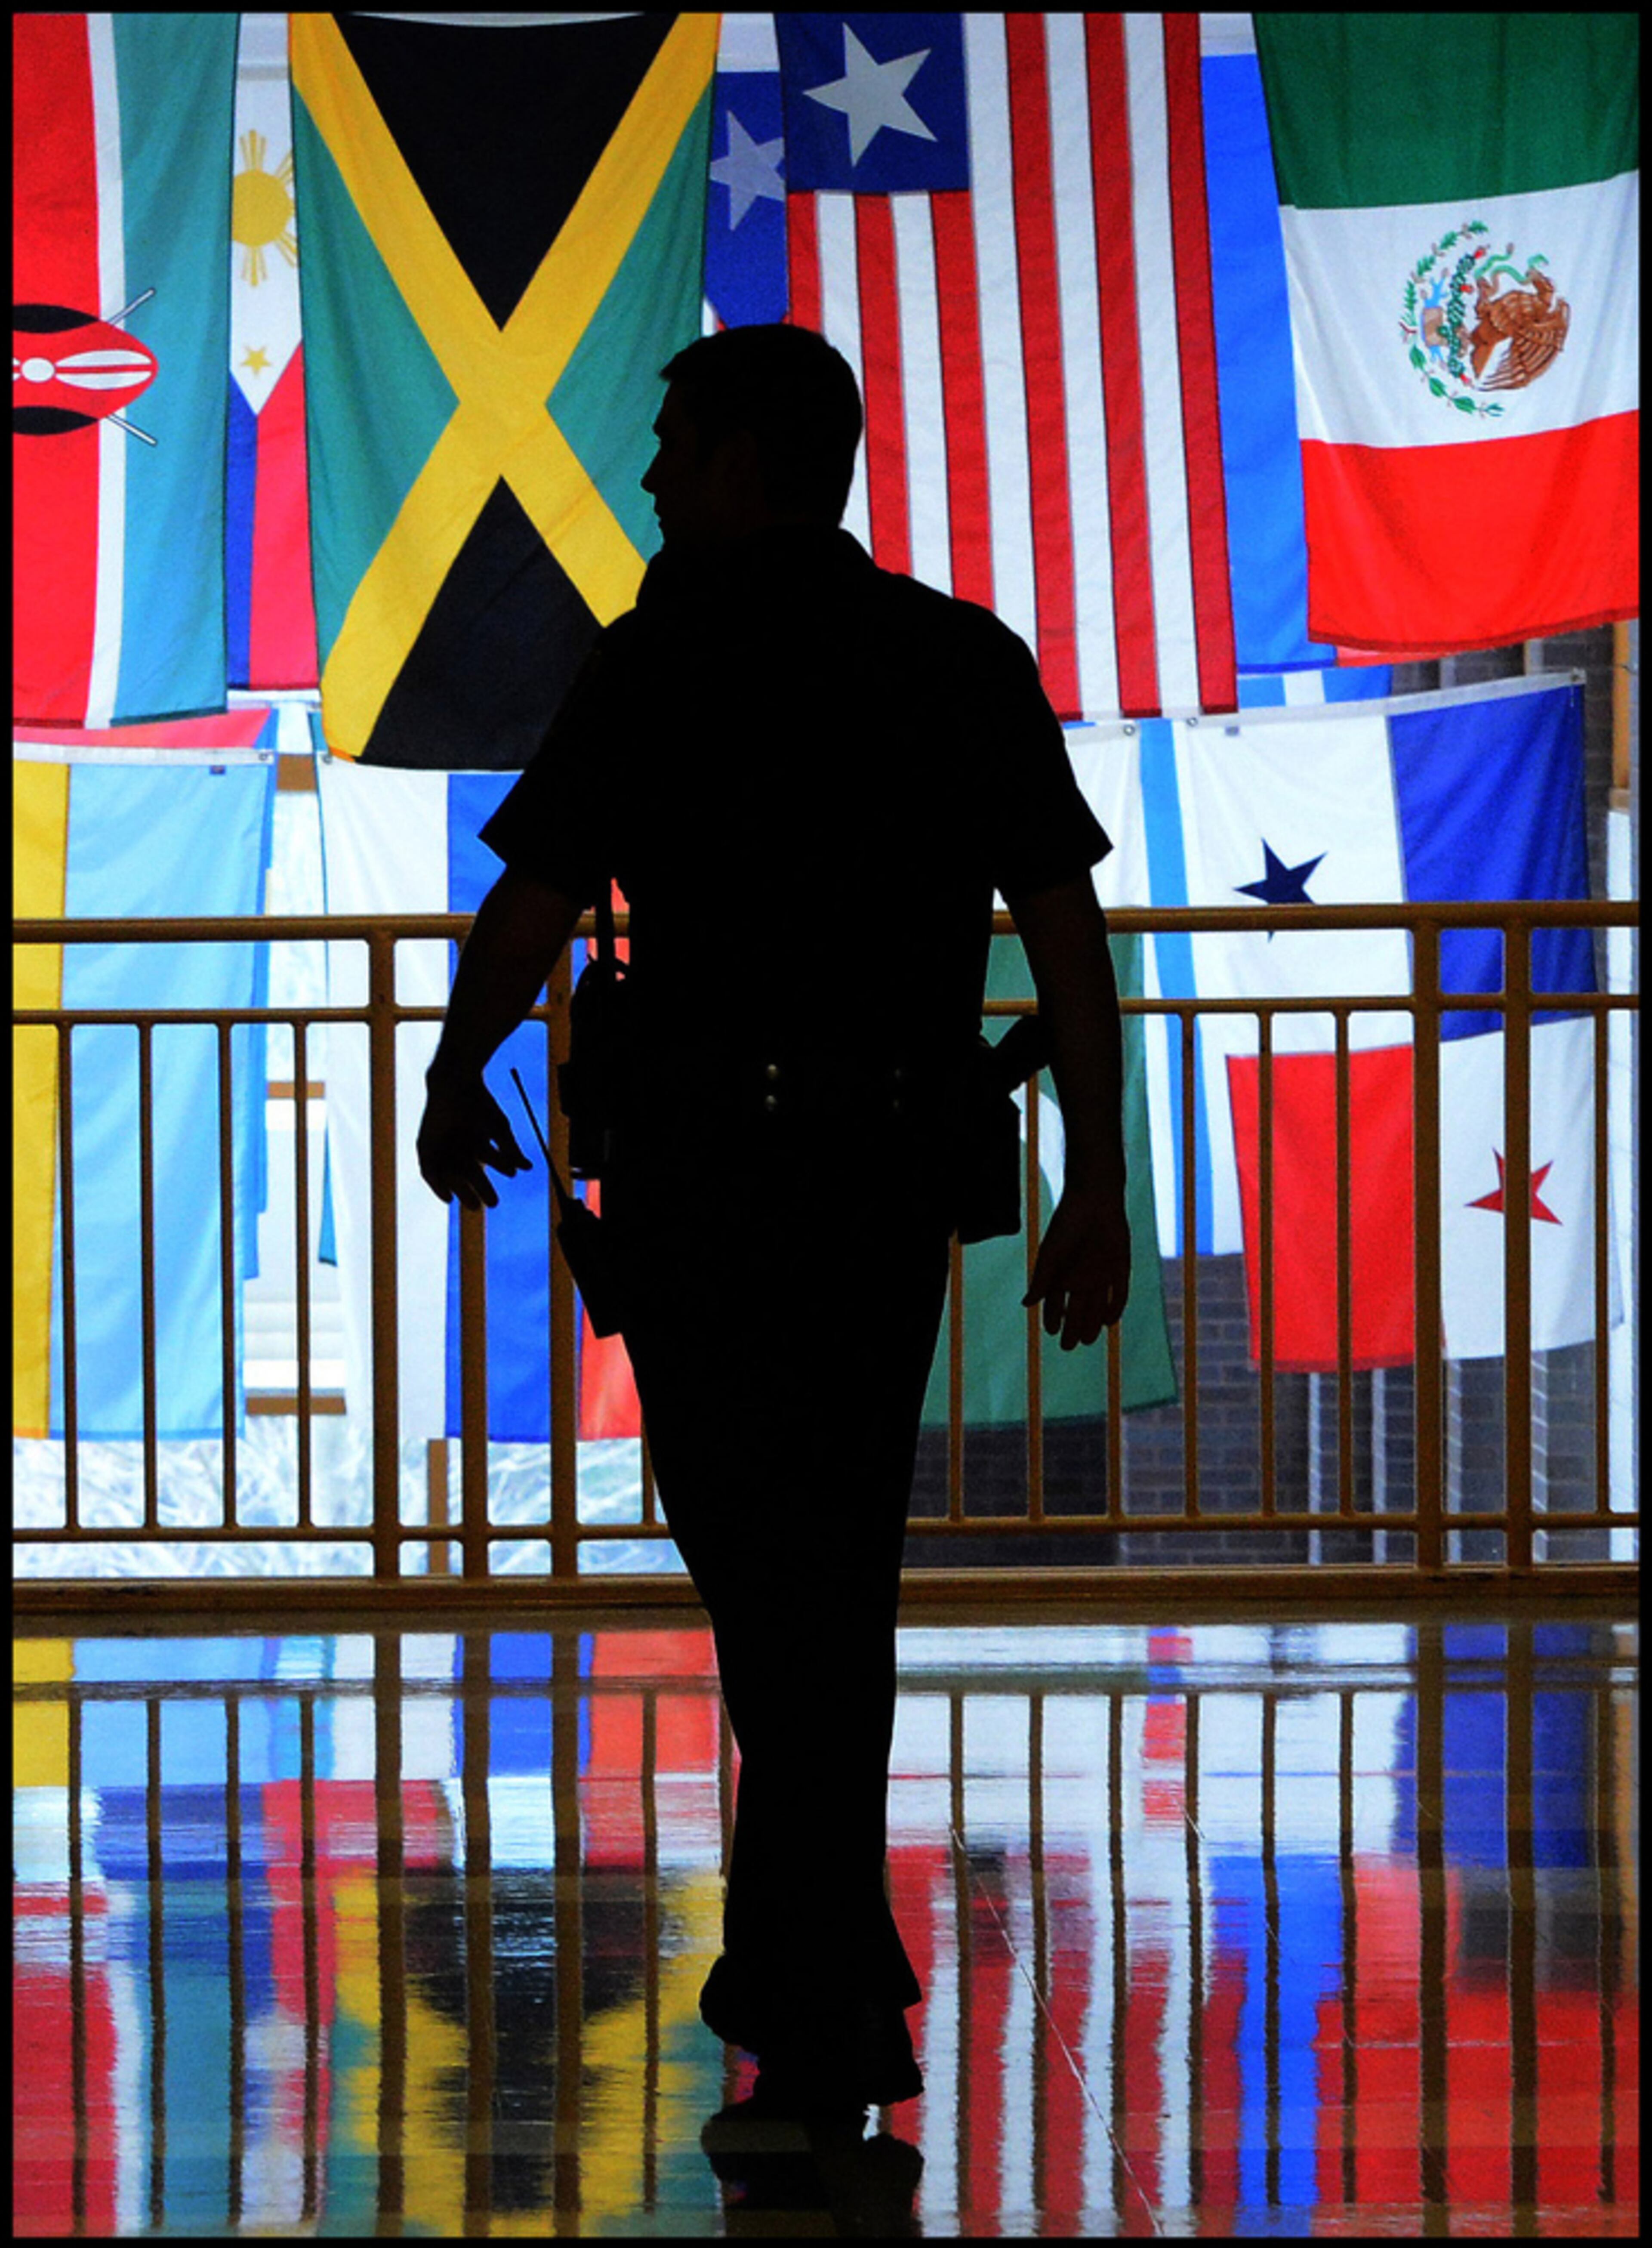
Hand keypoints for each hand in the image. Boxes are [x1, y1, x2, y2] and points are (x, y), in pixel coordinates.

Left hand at [416, 1072, 530, 1209]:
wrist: (455, 1083)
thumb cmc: (480, 1103)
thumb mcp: (499, 1128)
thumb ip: (511, 1150)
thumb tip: (528, 1169)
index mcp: (474, 1142)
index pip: (481, 1170)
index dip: (486, 1188)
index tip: (495, 1200)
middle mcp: (456, 1146)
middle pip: (467, 1176)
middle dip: (479, 1191)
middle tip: (491, 1204)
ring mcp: (440, 1145)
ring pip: (451, 1175)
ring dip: (462, 1191)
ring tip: (473, 1204)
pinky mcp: (424, 1144)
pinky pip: (428, 1172)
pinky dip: (437, 1186)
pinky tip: (448, 1197)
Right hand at [1023, 1183, 1130, 1349]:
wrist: (1096, 1201)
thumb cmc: (1068, 1224)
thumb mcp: (1051, 1253)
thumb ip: (1041, 1279)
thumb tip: (1026, 1304)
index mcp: (1061, 1274)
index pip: (1054, 1303)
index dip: (1052, 1318)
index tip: (1050, 1332)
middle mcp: (1080, 1277)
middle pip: (1076, 1310)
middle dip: (1072, 1328)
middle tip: (1068, 1346)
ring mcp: (1101, 1274)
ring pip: (1097, 1307)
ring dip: (1092, 1324)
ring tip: (1087, 1340)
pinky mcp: (1120, 1269)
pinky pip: (1118, 1295)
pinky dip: (1114, 1309)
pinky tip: (1108, 1323)